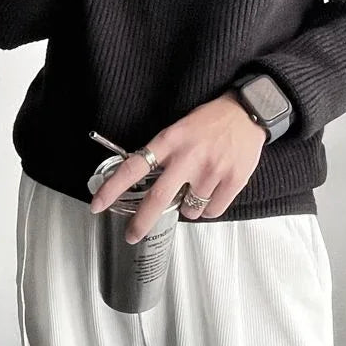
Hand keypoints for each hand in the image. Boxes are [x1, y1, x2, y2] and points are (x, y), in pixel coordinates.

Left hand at [90, 92, 266, 242]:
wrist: (248, 111)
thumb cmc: (211, 120)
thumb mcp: (179, 128)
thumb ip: (163, 153)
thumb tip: (144, 183)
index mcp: (171, 140)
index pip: (133, 166)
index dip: (112, 188)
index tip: (97, 204)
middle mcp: (189, 156)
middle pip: (158, 198)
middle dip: (141, 222)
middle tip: (132, 234)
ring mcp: (212, 170)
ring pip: (188, 210)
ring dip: (187, 208)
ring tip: (195, 189)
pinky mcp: (233, 180)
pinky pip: (212, 211)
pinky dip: (208, 208)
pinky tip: (211, 192)